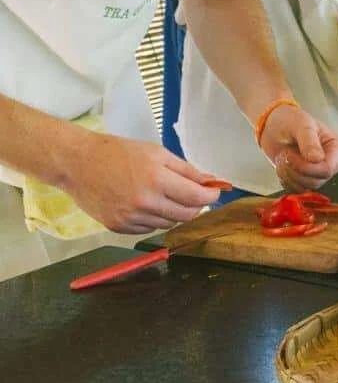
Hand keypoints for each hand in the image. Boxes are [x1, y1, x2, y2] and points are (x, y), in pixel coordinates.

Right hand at [58, 128, 220, 234]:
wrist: (77, 163)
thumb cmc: (119, 152)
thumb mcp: (157, 153)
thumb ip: (187, 170)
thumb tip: (211, 182)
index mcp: (157, 179)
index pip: (196, 198)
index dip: (211, 196)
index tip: (215, 192)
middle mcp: (144, 202)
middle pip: (186, 215)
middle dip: (196, 206)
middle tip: (195, 195)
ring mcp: (130, 218)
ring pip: (168, 224)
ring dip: (175, 212)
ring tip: (167, 196)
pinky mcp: (117, 227)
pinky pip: (148, 229)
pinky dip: (155, 219)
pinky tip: (149, 204)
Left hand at [260, 103, 337, 191]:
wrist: (275, 127)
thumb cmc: (290, 120)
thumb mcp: (301, 125)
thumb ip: (309, 141)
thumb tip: (317, 159)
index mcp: (337, 148)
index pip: (328, 169)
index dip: (307, 168)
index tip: (290, 155)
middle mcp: (332, 163)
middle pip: (316, 181)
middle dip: (295, 170)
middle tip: (285, 154)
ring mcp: (319, 173)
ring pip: (306, 187)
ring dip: (288, 175)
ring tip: (283, 157)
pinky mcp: (306, 180)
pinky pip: (297, 190)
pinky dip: (285, 180)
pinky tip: (282, 166)